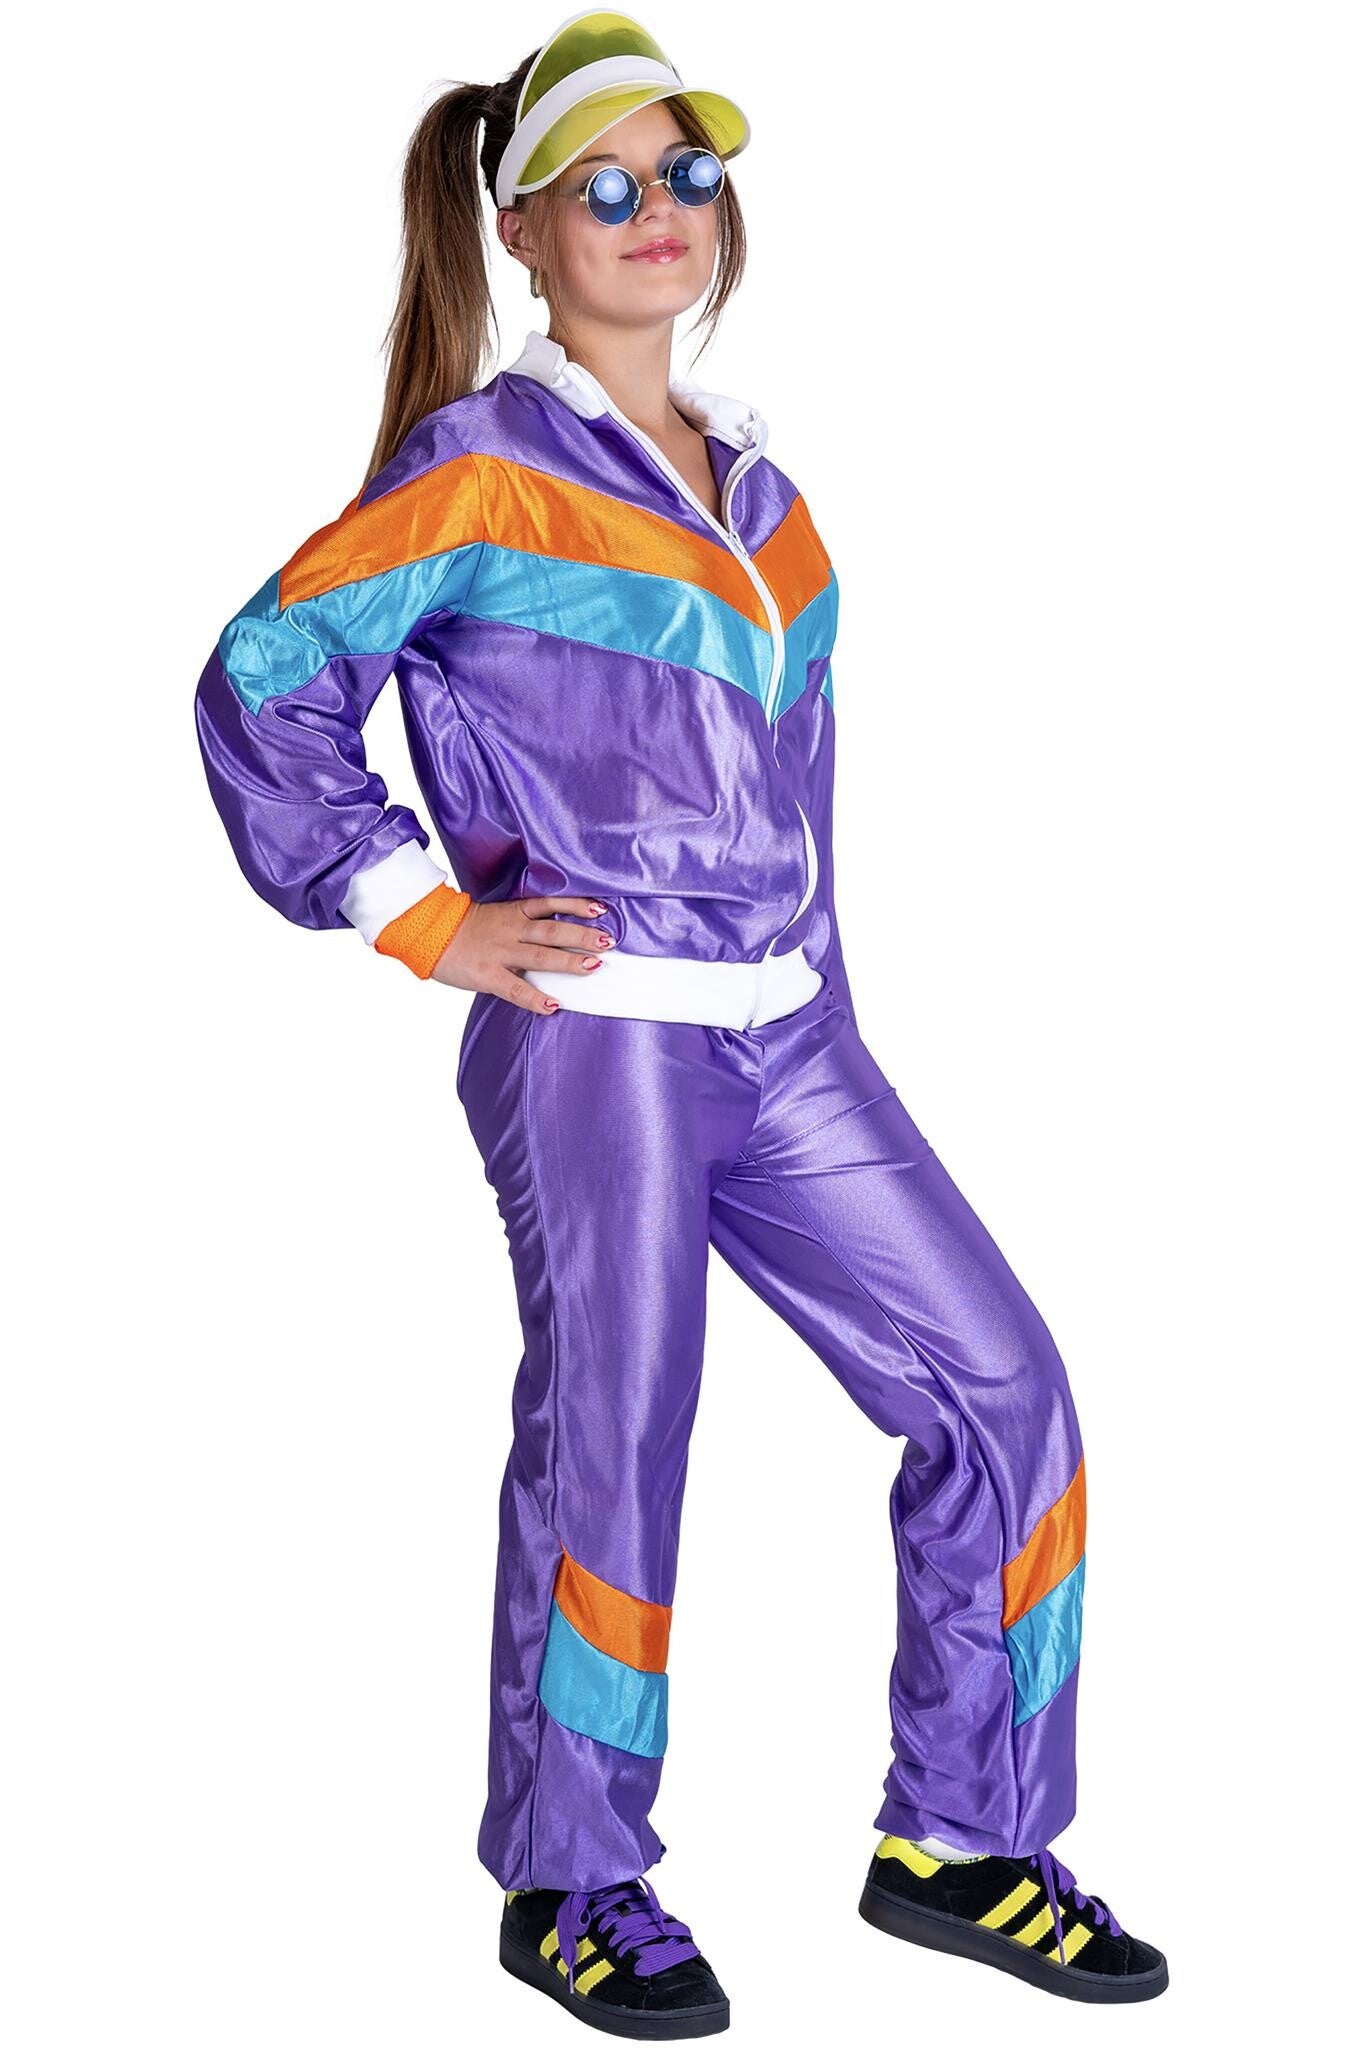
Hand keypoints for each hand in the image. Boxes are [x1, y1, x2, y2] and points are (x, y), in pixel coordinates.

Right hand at [430, 894, 613, 1011]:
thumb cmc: (465, 928)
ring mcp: (501, 953)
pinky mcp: (488, 975)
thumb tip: (555, 931)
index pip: (550, 904)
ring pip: (541, 956)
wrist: (428, 934)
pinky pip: (515, 989)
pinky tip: (553, 1005)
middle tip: (608, 941)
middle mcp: (511, 930)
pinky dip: (535, 998)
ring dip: (569, 961)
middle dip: (582, 935)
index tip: (601, 909)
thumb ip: (524, 922)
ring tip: (593, 966)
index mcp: (513, 913)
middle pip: (553, 931)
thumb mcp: (497, 915)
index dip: (576, 906)